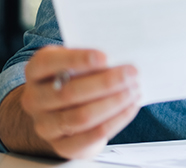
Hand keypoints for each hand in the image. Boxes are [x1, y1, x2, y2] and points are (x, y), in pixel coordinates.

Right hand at [19, 46, 140, 158]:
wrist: (62, 112)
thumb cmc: (76, 79)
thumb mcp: (77, 63)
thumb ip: (92, 59)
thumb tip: (121, 57)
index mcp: (35, 71)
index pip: (48, 63)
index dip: (77, 60)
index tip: (105, 57)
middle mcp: (34, 99)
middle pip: (69, 92)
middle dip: (106, 82)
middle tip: (132, 73)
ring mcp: (46, 125)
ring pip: (81, 116)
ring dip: (113, 102)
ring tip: (134, 90)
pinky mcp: (63, 146)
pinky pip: (91, 136)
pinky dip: (116, 120)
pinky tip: (131, 107)